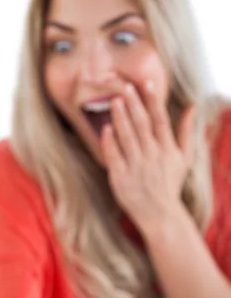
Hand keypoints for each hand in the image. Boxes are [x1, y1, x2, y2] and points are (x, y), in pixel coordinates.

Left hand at [101, 80, 195, 233]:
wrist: (159, 214)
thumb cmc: (170, 183)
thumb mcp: (184, 158)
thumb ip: (186, 131)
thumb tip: (192, 106)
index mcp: (168, 149)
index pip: (160, 120)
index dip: (153, 101)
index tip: (147, 83)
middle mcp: (152, 156)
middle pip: (142, 125)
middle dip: (134, 104)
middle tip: (125, 87)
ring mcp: (136, 167)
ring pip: (127, 137)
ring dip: (121, 118)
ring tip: (114, 101)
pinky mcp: (121, 178)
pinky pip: (114, 156)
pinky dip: (110, 142)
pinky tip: (106, 128)